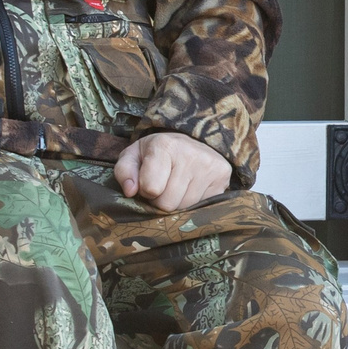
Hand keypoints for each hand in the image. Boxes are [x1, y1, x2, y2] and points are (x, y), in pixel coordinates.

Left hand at [114, 131, 231, 211]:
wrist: (192, 141)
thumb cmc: (157, 153)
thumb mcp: (134, 156)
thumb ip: (124, 172)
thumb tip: (130, 192)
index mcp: (164, 146)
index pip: (150, 188)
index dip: (145, 190)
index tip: (149, 181)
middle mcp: (190, 154)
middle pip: (168, 203)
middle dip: (161, 200)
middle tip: (164, 186)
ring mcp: (209, 166)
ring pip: (185, 208)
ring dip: (177, 203)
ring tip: (178, 187)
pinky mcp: (223, 176)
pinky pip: (202, 206)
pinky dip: (193, 203)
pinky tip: (192, 188)